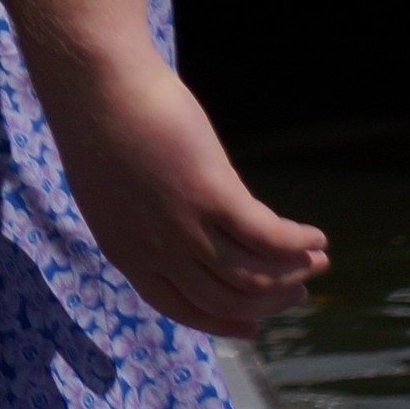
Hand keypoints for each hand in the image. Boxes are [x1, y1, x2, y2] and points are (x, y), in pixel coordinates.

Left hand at [36, 45, 325, 337]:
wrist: (92, 81)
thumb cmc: (98, 119)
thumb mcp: (116, 189)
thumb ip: (149, 218)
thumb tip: (194, 223)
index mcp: (126, 253)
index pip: (182, 308)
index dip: (222, 322)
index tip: (252, 327)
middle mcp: (157, 252)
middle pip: (226, 299)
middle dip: (270, 300)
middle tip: (299, 290)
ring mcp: (184, 226)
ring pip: (252, 275)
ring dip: (292, 272)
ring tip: (317, 261)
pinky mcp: (211, 194)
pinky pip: (268, 235)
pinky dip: (298, 241)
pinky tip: (317, 237)